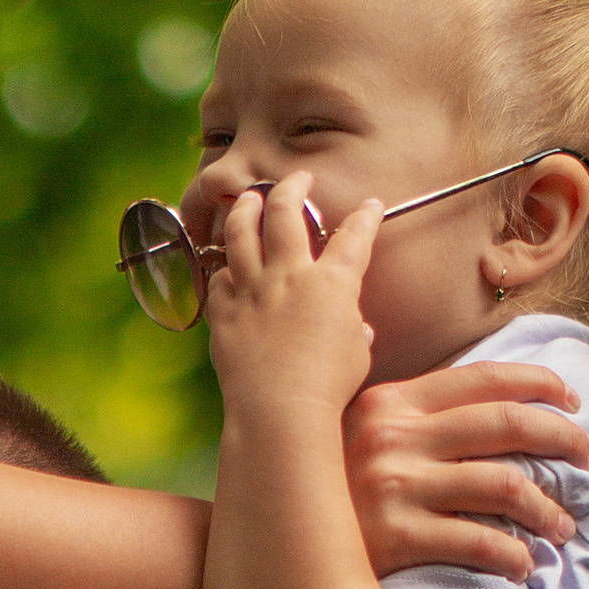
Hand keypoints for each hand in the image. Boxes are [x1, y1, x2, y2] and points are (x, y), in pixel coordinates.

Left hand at [202, 180, 378, 419]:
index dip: (365, 218)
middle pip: (285, 213)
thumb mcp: (356, 354)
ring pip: (240, 233)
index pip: (354, 237)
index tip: (369, 206)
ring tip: (248, 199)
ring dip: (244, 209)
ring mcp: (252, 292)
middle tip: (298, 179)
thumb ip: (353, 330)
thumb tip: (354, 328)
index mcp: (332, 283)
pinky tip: (226, 268)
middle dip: (292, 186)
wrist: (280, 410)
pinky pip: (218, 281)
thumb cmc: (326, 388)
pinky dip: (223, 271)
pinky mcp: (224, 314)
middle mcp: (289, 276)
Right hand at [343, 359, 588, 582]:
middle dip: (564, 439)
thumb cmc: (330, 495)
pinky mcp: (395, 536)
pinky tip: (524, 566)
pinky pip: (478, 541)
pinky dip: (512, 556)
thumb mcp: (361, 436)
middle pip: (506, 425)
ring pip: (504, 485)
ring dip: (547, 509)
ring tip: (563, 527)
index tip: (574, 402)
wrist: (279, 552)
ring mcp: (394, 485)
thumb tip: (484, 396)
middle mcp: (394, 436)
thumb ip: (411, 414)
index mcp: (392, 402)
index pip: (483, 379)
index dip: (540, 385)